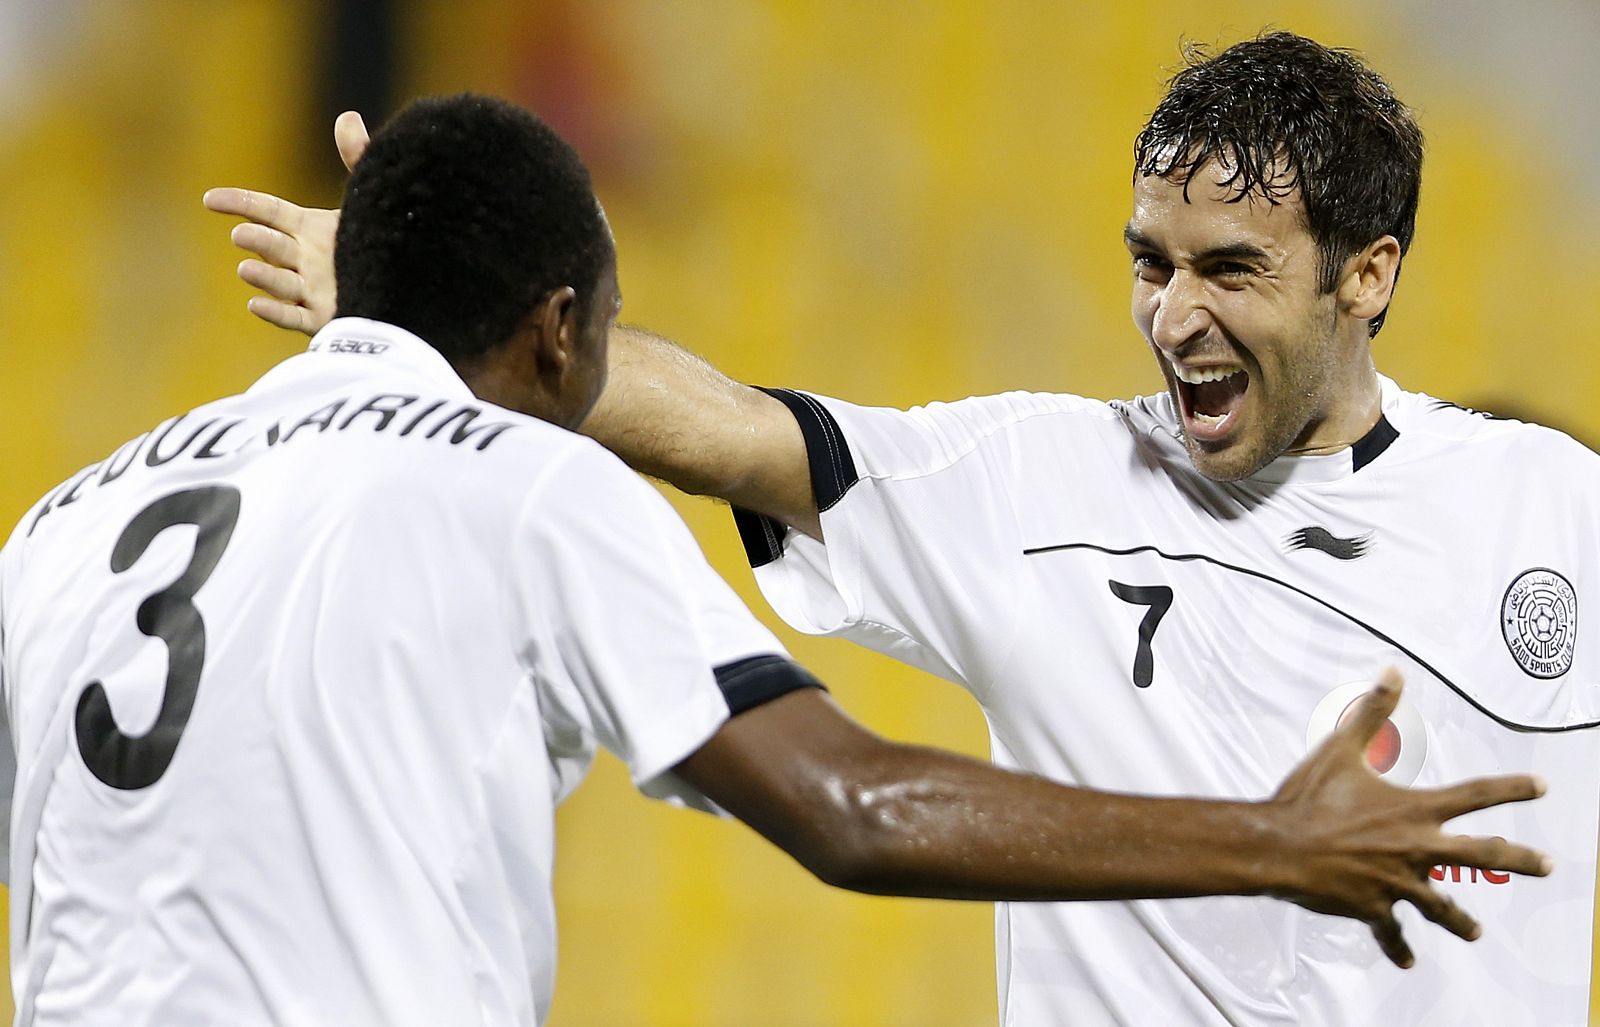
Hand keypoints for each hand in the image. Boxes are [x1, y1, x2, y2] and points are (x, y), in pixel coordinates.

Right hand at [201, 111, 370, 335]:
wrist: (413, 284)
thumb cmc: (388, 238)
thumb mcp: (370, 197)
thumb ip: (358, 158)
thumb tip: (347, 116)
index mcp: (310, 229)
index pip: (267, 211)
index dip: (239, 203)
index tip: (208, 200)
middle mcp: (306, 259)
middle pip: (273, 246)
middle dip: (257, 240)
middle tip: (243, 234)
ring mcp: (313, 290)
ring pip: (280, 282)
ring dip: (262, 276)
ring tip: (245, 267)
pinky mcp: (326, 318)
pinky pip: (294, 318)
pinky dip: (275, 312)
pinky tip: (255, 304)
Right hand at [1266, 667, 1549, 967]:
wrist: (1278, 847)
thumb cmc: (1308, 797)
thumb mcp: (1341, 748)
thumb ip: (1372, 712)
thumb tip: (1393, 672)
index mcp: (1415, 810)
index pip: (1477, 795)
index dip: (1512, 788)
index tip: (1540, 787)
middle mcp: (1416, 848)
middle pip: (1484, 855)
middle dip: (1520, 859)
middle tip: (1548, 865)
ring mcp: (1398, 883)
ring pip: (1442, 906)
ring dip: (1460, 920)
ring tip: (1475, 932)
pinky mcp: (1373, 907)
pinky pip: (1390, 932)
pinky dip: (1398, 947)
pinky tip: (1408, 961)